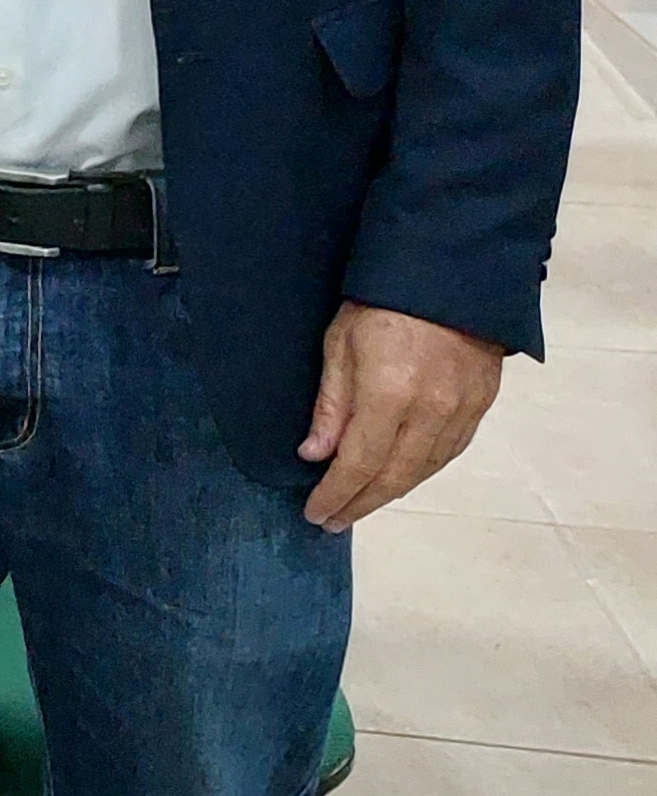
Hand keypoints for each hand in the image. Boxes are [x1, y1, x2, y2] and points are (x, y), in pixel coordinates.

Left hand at [299, 302, 506, 528]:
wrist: (450, 274)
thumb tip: (315, 455)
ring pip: (424, 471)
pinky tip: (400, 478)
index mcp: (390, 395)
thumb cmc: (380, 303)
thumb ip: (332, 405)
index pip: (358, 464)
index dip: (336, 495)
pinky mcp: (481, 406)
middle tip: (334, 521)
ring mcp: (462, 411)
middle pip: (394, 478)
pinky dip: (420, 472)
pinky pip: (448, 453)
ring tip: (360, 505)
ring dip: (390, 493)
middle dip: (360, 504)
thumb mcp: (339, 344)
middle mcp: (431, 412)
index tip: (315, 514)